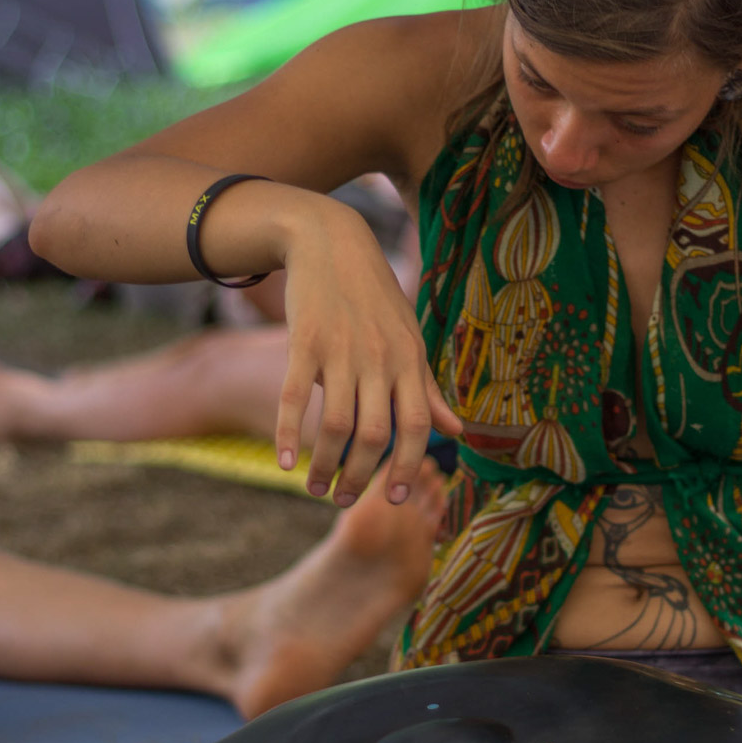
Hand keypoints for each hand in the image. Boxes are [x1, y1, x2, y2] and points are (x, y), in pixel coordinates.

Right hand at [275, 198, 461, 507]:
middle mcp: (379, 359)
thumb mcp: (410, 337)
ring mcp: (340, 351)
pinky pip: (293, 397)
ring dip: (324, 465)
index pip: (417, 426)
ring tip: (316, 488)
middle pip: (374, 434)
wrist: (329, 241)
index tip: (397, 499)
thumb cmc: (374, 297)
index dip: (409, 466)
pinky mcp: (303, 342)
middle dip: (360, 476)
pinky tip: (284, 462)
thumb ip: (428, 389)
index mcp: (409, 360)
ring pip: (335, 424)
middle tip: (344, 501)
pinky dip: (288, 433)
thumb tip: (457, 432)